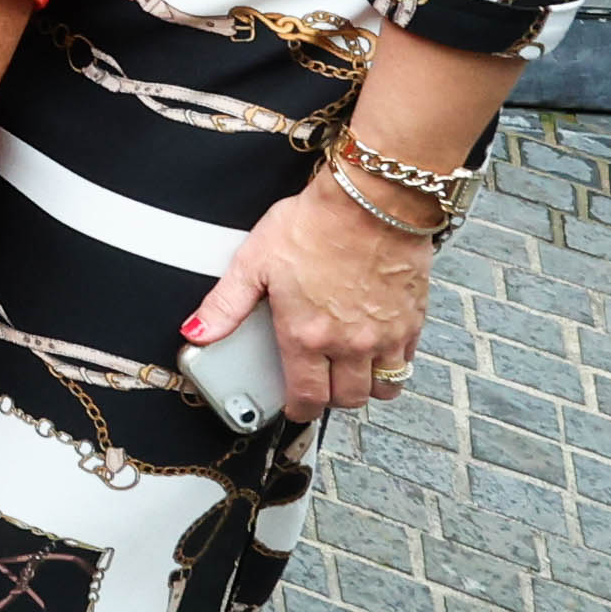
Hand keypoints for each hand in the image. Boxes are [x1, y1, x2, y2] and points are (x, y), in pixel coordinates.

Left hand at [188, 164, 435, 422]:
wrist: (371, 202)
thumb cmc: (313, 225)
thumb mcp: (254, 260)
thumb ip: (226, 304)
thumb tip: (197, 332)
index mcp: (306, 334)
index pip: (307, 396)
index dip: (299, 409)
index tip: (295, 407)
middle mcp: (350, 344)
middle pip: (348, 398)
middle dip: (331, 399)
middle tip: (319, 385)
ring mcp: (386, 336)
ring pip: (382, 388)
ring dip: (366, 388)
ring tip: (349, 372)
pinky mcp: (413, 321)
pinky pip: (407, 362)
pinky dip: (393, 364)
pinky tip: (377, 347)